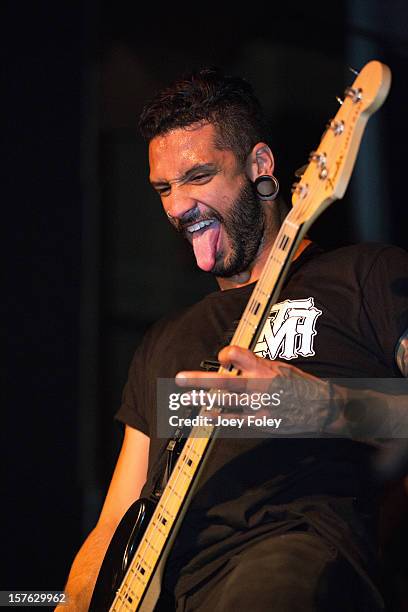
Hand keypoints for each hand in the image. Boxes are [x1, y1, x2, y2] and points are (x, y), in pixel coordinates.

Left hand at [176, 346, 340, 434]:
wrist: (322, 408)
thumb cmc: (299, 384)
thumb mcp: (280, 366)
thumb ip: (255, 363)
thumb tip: (232, 357)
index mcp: (265, 368)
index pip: (238, 354)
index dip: (226, 354)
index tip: (222, 357)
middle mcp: (260, 386)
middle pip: (224, 381)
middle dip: (199, 381)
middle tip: (179, 379)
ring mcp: (260, 406)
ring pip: (225, 402)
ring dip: (202, 400)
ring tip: (185, 397)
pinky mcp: (262, 421)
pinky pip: (235, 420)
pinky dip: (218, 418)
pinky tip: (205, 415)